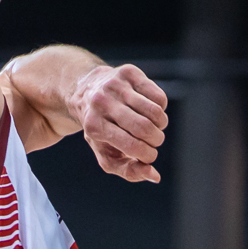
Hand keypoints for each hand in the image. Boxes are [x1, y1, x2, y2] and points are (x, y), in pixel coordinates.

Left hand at [66, 63, 168, 183]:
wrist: (86, 91)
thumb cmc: (101, 130)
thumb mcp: (107, 154)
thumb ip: (129, 170)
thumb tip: (155, 176)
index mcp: (94, 127)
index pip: (132, 145)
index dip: (148, 155)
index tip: (149, 156)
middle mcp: (102, 103)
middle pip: (145, 128)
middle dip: (156, 140)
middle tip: (154, 141)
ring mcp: (115, 86)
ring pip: (155, 111)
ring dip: (161, 125)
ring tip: (155, 127)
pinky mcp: (129, 73)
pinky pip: (158, 96)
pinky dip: (161, 108)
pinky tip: (151, 111)